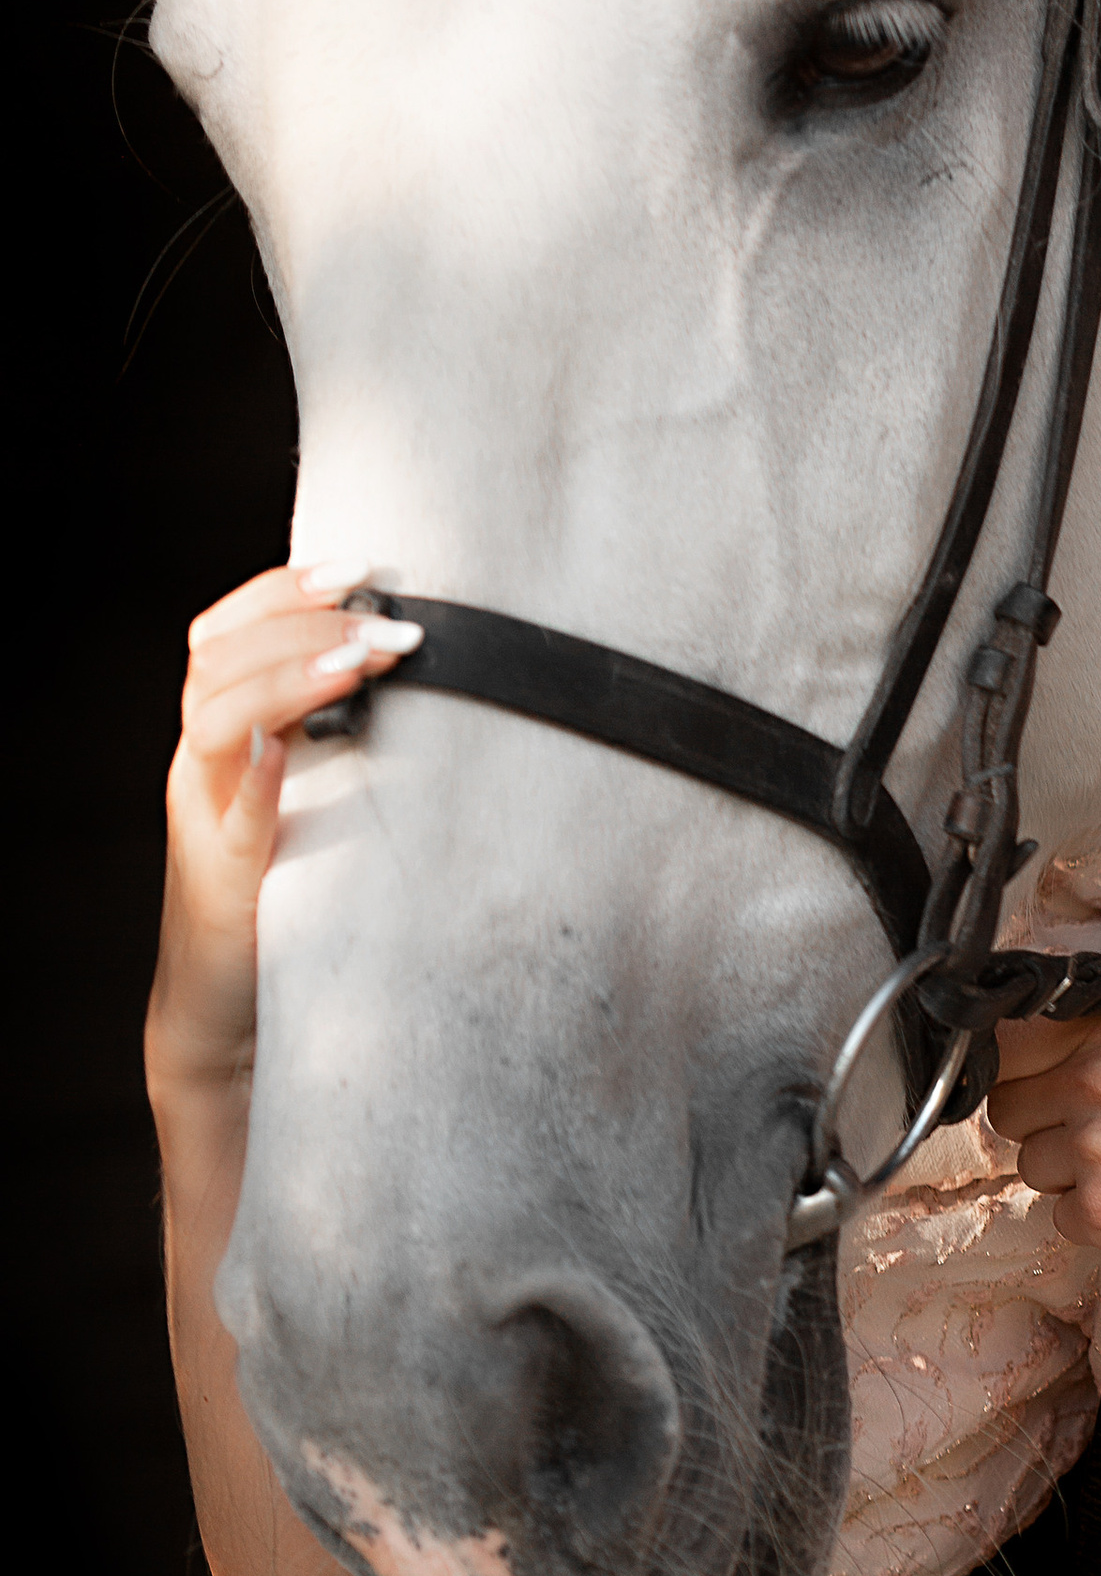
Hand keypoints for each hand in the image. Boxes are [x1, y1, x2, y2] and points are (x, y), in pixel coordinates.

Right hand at [146, 560, 420, 1095]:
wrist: (231, 1008)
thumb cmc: (291, 896)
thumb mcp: (320, 802)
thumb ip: (344, 742)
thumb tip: (420, 678)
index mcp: (226, 739)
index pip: (228, 632)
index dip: (283, 590)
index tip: (358, 567)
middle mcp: (206, 768)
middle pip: (219, 659)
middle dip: (303, 625)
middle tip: (386, 620)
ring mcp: (207, 819)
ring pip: (215, 719)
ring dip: (288, 679)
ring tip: (361, 663)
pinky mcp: (222, 880)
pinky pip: (228, 820)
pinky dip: (255, 778)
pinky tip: (285, 749)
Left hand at [988, 1000, 1100, 1330]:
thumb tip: (1062, 1050)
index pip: (1016, 1037)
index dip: (1029, 1071)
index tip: (1046, 1091)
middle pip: (1010, 1106)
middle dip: (1044, 1129)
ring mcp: (1097, 1143)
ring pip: (1032, 1167)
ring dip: (1073, 1181)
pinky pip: (1062, 1218)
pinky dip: (1099, 1225)